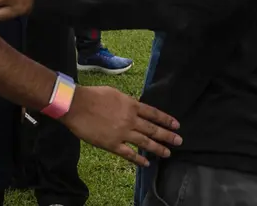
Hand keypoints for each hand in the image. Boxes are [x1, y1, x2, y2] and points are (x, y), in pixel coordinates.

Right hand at [60, 85, 181, 166]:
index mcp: (131, 105)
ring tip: (168, 153)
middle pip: (153, 129)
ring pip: (145, 143)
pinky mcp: (112, 144)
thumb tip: (135, 106)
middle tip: (179, 141)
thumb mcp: (115, 93)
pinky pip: (129, 154)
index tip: (176, 125)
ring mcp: (123, 133)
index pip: (154, 113)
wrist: (77, 105)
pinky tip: (147, 163)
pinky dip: (139, 160)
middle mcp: (131, 120)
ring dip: (158, 148)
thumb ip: (127, 102)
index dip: (166, 120)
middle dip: (168, 136)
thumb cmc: (93, 95)